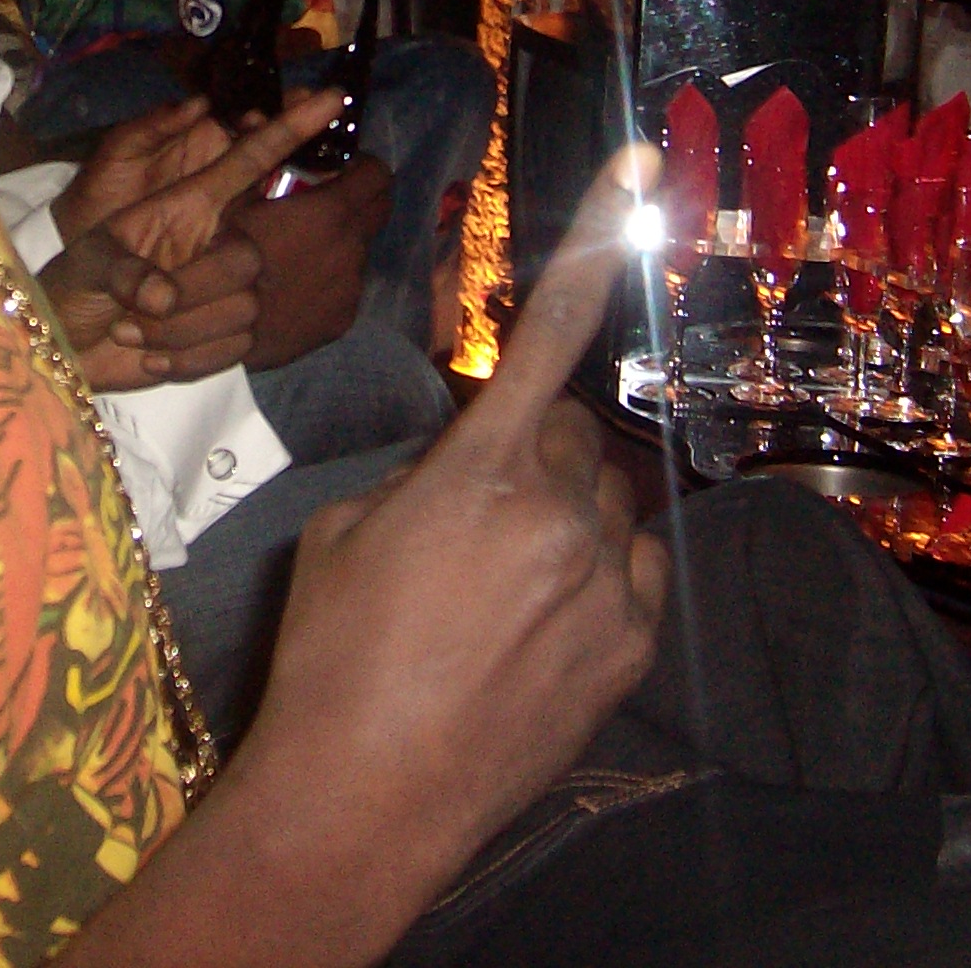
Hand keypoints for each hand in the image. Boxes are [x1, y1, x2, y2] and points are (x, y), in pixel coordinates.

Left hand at [42, 88, 345, 391]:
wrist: (68, 347)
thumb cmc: (73, 287)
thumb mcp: (85, 263)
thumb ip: (122, 269)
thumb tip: (162, 296)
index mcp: (186, 204)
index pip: (247, 160)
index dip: (288, 129)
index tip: (332, 97)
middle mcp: (213, 241)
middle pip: (248, 256)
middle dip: (198, 288)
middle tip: (143, 308)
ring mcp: (221, 289)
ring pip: (243, 308)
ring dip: (181, 331)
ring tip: (130, 330)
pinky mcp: (223, 334)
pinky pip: (233, 348)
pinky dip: (186, 359)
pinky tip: (148, 355)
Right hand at [203, 146, 671, 956]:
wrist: (365, 797)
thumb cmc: (330, 656)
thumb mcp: (346, 533)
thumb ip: (421, 477)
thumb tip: (462, 471)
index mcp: (480, 472)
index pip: (545, 336)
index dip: (595, 243)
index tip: (640, 173)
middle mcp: (560, 515)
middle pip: (572, 437)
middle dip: (532, 455)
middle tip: (470, 518)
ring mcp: (606, 585)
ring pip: (607, 506)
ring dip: (565, 521)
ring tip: (496, 593)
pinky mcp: (630, 647)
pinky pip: (632, 572)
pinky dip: (594, 578)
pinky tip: (535, 626)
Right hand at [221, 151, 389, 369]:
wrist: (212, 329)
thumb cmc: (219, 255)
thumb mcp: (234, 198)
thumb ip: (264, 157)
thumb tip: (270, 118)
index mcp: (330, 212)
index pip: (377, 174)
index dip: (361, 165)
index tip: (339, 168)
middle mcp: (351, 248)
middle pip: (379, 210)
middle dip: (360, 197)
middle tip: (325, 200)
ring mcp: (351, 288)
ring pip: (360, 250)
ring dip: (340, 241)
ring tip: (300, 249)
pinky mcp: (342, 320)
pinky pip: (346, 288)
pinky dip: (329, 279)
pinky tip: (296, 285)